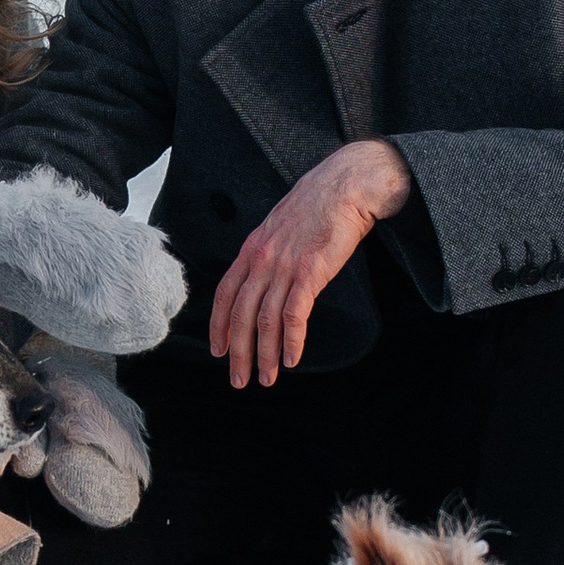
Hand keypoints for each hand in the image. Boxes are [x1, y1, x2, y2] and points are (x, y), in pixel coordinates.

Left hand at [209, 140, 409, 386]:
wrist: (345, 185)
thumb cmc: (318, 204)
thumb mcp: (280, 226)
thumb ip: (269, 252)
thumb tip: (267, 276)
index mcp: (252, 249)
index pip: (224, 293)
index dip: (218, 326)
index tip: (218, 350)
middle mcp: (262, 260)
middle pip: (240, 315)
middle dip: (238, 352)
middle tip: (239, 379)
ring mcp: (284, 267)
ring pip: (266, 321)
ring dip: (265, 355)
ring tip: (266, 378)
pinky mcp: (310, 273)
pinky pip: (294, 316)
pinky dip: (291, 342)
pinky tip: (291, 360)